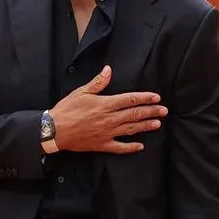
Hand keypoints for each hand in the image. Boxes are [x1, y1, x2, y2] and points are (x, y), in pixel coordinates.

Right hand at [48, 65, 167, 153]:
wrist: (54, 130)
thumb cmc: (67, 109)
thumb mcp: (81, 92)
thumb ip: (98, 82)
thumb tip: (108, 70)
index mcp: (105, 104)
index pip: (130, 100)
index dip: (144, 98)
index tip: (156, 97)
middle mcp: (109, 119)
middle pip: (134, 114)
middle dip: (151, 111)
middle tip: (164, 110)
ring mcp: (107, 133)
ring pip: (131, 129)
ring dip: (145, 126)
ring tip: (157, 123)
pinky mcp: (102, 145)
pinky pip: (120, 147)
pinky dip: (131, 147)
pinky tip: (140, 146)